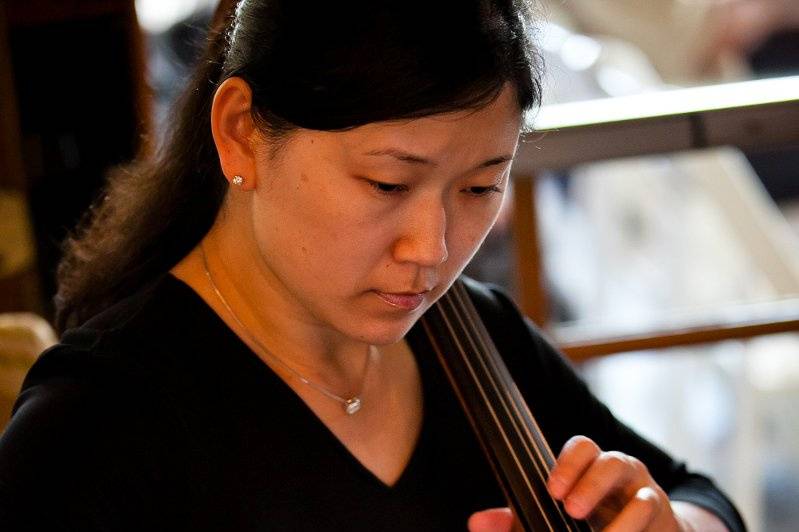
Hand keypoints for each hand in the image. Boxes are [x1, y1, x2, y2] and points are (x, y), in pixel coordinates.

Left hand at [468, 436, 685, 530]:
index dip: (569, 463)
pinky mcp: (665, 521)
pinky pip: (657, 519)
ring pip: (645, 494)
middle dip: (592, 484)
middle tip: (570, 511)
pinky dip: (638, 531)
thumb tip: (477, 522)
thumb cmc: (585, 526)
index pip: (582, 447)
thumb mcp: (546, 521)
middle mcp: (621, 474)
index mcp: (590, 467)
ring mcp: (647, 495)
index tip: (551, 489)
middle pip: (613, 461)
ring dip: (623, 519)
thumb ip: (514, 522)